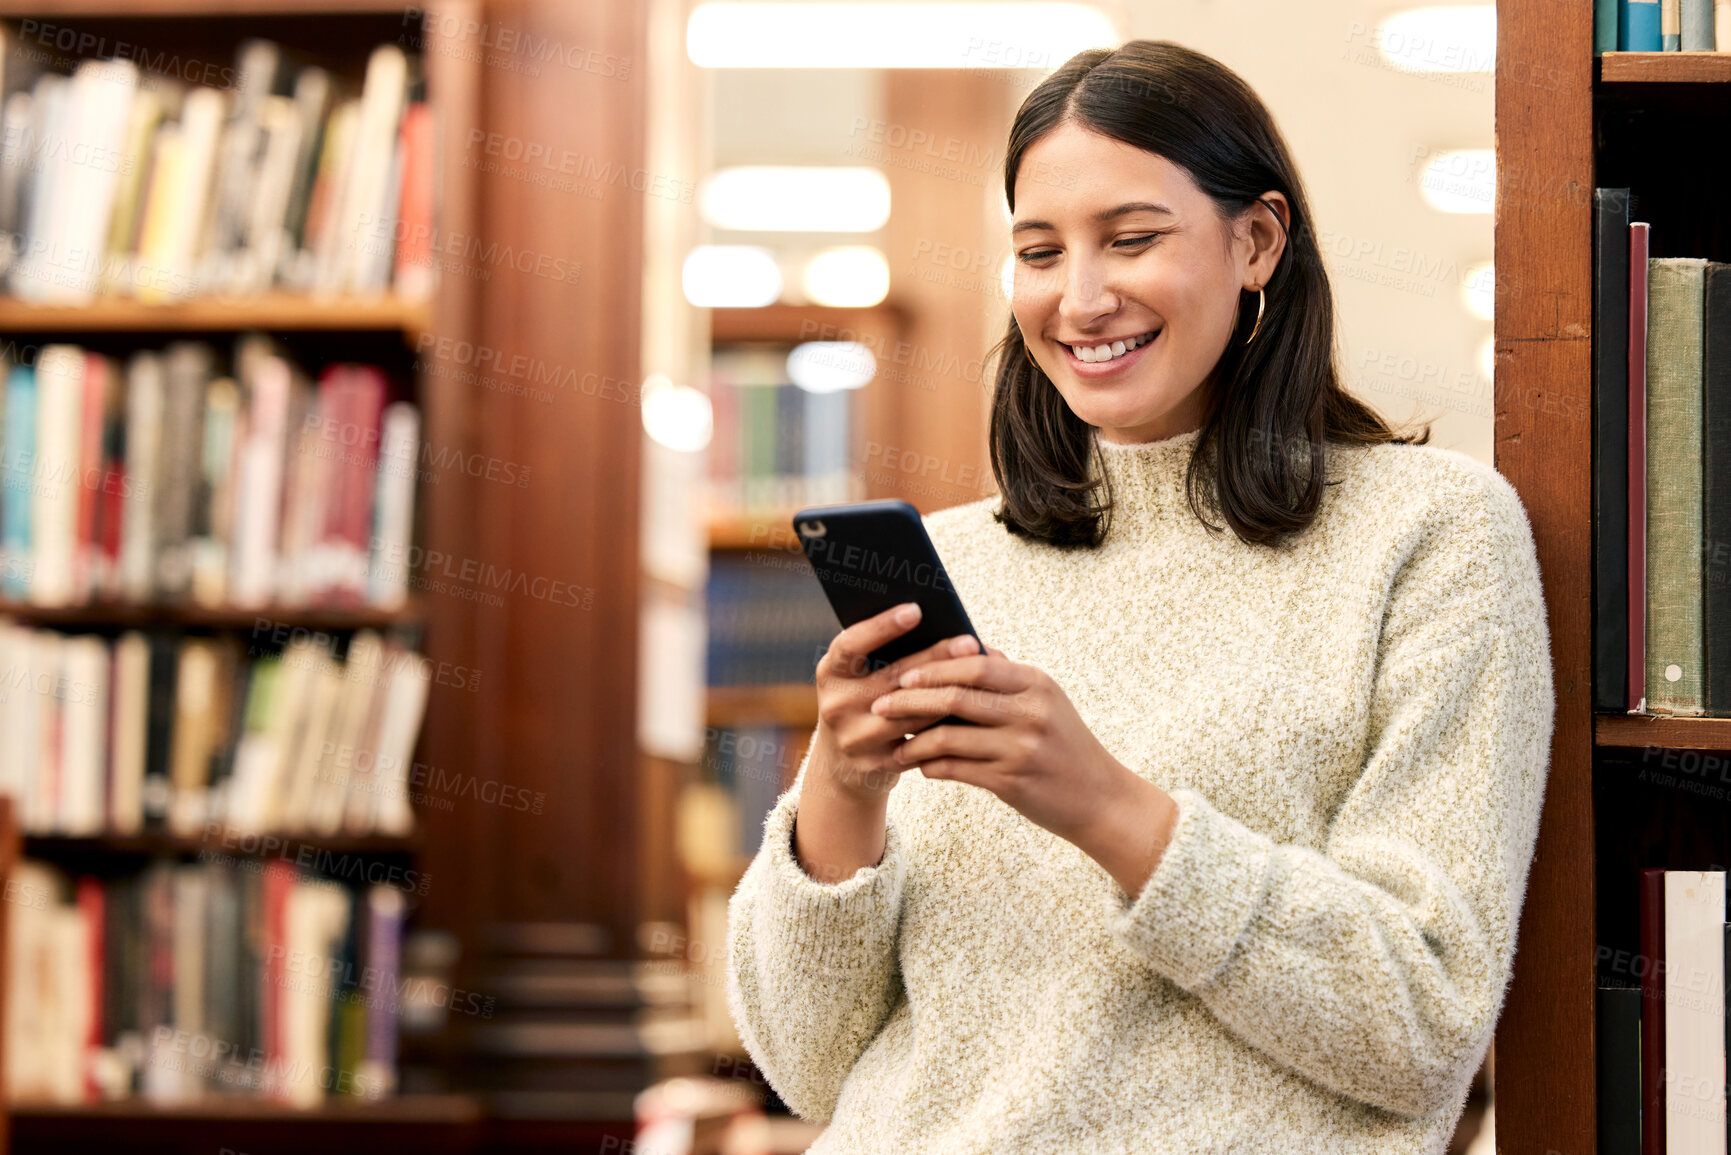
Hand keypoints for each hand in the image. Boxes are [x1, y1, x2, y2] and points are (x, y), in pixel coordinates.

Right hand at [808, 603, 982, 804]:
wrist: (842, 764)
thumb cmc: (862, 702)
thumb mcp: (859, 677)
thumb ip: (885, 654)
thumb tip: (937, 623)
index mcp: (831, 673)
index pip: (852, 644)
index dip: (882, 627)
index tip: (916, 609)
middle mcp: (836, 705)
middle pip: (893, 678)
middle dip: (935, 658)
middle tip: (969, 643)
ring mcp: (855, 738)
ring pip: (912, 713)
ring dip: (948, 695)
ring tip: (981, 678)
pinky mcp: (876, 764)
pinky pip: (921, 743)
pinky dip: (947, 726)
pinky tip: (973, 713)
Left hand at [869, 639, 1175, 886]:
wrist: (1100, 798)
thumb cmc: (1066, 746)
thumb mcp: (1048, 701)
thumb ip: (1008, 675)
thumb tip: (969, 647)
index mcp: (1036, 685)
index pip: (976, 664)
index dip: (935, 667)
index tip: (904, 673)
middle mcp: (1030, 713)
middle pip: (956, 697)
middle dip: (911, 700)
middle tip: (881, 705)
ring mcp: (1021, 748)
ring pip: (949, 736)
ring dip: (913, 740)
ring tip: (894, 743)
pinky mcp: (1011, 782)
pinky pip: (956, 769)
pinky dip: (931, 766)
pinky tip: (918, 765)